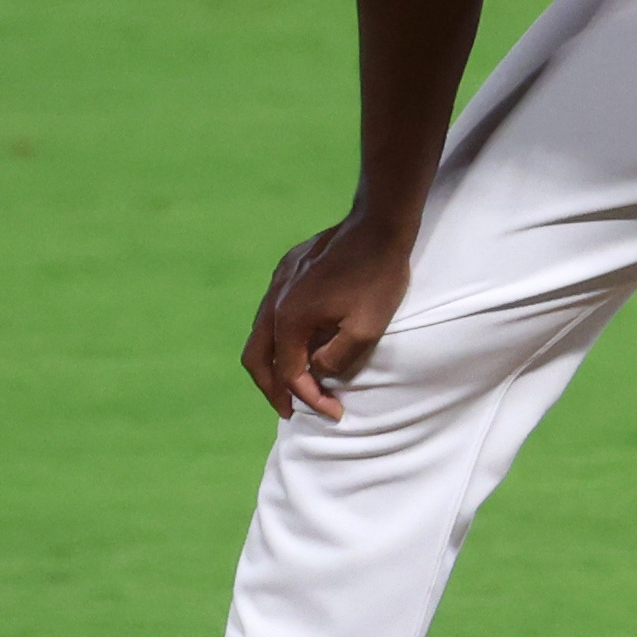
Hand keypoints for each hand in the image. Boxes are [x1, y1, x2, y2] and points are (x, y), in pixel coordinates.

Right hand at [243, 212, 413, 421]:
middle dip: (273, 390)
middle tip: (291, 412)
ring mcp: (278, 281)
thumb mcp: (366, 330)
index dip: (311, 399)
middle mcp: (274, 300)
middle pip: (257, 358)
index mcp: (289, 319)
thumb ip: (337, 359)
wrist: (379, 225)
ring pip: (260, 334)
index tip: (334, 412)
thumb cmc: (378, 277)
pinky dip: (279, 337)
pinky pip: (272, 311)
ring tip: (292, 384)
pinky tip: (300, 343)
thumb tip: (316, 371)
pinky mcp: (288, 269)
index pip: (290, 373)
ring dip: (273, 363)